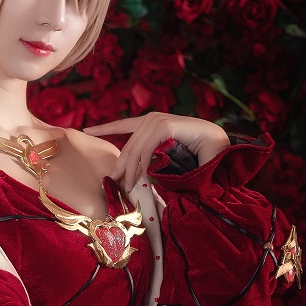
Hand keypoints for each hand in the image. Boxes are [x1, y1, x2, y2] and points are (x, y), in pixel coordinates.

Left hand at [84, 112, 230, 192]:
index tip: (87, 130)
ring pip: (135, 149)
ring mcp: (158, 120)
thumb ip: (151, 159)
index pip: (123, 124)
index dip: (105, 127)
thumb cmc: (196, 154)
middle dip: (119, 165)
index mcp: (151, 123)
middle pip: (128, 145)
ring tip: (125, 187)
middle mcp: (152, 118)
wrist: (218, 146)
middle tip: (111, 182)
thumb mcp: (166, 155)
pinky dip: (141, 165)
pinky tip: (139, 178)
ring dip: (130, 170)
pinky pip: (146, 149)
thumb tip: (134, 173)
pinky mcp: (165, 126)